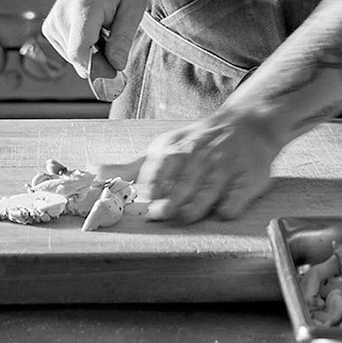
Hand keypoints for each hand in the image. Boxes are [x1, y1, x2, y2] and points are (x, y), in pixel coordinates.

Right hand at [42, 0, 145, 81]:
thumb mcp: (134, 7)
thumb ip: (124, 38)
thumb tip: (116, 66)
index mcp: (84, 7)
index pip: (78, 52)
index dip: (97, 68)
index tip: (114, 70)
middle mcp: (62, 14)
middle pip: (77, 58)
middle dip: (98, 60)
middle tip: (114, 40)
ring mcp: (53, 20)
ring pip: (72, 58)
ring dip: (90, 53)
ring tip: (102, 30)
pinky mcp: (50, 26)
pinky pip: (66, 51)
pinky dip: (81, 48)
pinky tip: (91, 31)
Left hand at [133, 109, 279, 224]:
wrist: (245, 125)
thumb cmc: (196, 144)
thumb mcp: (164, 148)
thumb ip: (132, 166)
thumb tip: (93, 172)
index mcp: (177, 148)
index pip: (162, 163)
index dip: (153, 180)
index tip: (144, 196)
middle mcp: (201, 154)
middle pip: (185, 177)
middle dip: (172, 195)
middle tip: (160, 213)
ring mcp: (226, 166)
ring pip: (210, 186)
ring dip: (196, 202)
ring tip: (184, 217)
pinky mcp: (247, 178)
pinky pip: (239, 193)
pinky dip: (231, 203)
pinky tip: (223, 212)